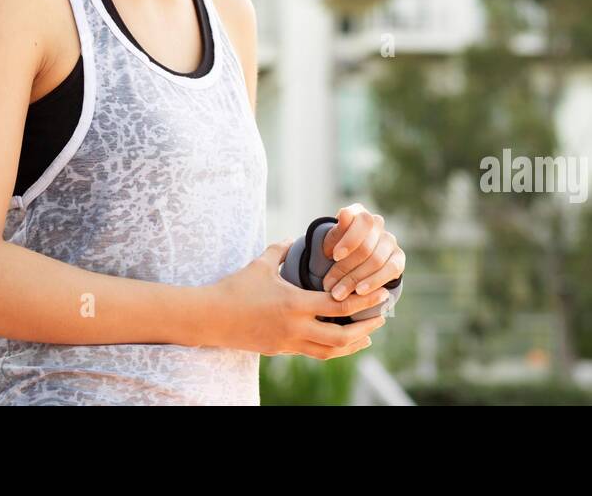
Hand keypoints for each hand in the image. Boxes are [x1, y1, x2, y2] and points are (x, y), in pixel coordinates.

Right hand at [204, 237, 390, 359]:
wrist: (210, 317)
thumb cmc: (235, 287)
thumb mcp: (261, 264)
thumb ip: (280, 249)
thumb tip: (293, 238)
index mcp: (294, 304)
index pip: (338, 305)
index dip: (363, 301)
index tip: (381, 295)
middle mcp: (295, 328)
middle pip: (340, 336)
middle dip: (364, 329)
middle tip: (380, 319)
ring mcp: (287, 343)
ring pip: (328, 351)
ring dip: (350, 344)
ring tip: (366, 337)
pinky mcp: (279, 351)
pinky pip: (311, 352)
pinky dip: (329, 348)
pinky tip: (337, 341)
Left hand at [320, 204, 405, 303]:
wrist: (351, 261)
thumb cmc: (337, 248)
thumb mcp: (331, 241)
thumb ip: (336, 232)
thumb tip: (345, 214)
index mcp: (359, 213)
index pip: (360, 221)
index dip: (349, 239)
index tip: (335, 256)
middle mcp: (377, 223)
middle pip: (365, 247)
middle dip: (345, 268)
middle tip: (329, 285)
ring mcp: (389, 240)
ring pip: (376, 260)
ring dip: (356, 279)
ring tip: (339, 294)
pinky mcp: (399, 257)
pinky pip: (391, 270)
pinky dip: (373, 282)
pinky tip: (360, 292)